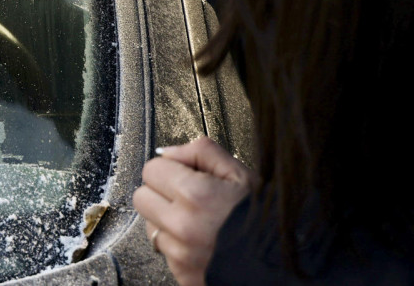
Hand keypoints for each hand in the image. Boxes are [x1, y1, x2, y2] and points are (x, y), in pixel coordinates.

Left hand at [132, 137, 254, 285]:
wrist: (283, 261)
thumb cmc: (266, 219)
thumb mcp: (241, 174)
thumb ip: (202, 153)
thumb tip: (169, 152)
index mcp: (196, 195)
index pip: (152, 170)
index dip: (170, 169)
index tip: (183, 175)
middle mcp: (183, 226)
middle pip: (142, 197)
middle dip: (161, 193)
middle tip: (186, 197)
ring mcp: (180, 253)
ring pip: (150, 226)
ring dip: (167, 220)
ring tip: (198, 221)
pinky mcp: (182, 273)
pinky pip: (163, 251)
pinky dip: (177, 245)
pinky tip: (200, 240)